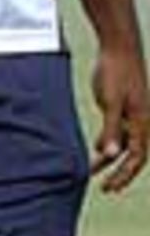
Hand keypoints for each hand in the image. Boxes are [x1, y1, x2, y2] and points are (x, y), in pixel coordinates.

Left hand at [89, 43, 148, 192]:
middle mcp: (141, 120)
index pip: (136, 157)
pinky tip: (97, 150)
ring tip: (93, 171)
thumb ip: (110, 129)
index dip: (124, 174)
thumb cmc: (116, 72)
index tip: (110, 188)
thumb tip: (110, 155)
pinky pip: (119, 131)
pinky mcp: (124, 106)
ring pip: (125, 143)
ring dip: (111, 158)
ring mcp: (133, 113)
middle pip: (133, 154)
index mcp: (142, 121)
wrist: (118, 47)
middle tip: (106, 188)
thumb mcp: (110, 101)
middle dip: (120, 172)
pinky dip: (109, 142)